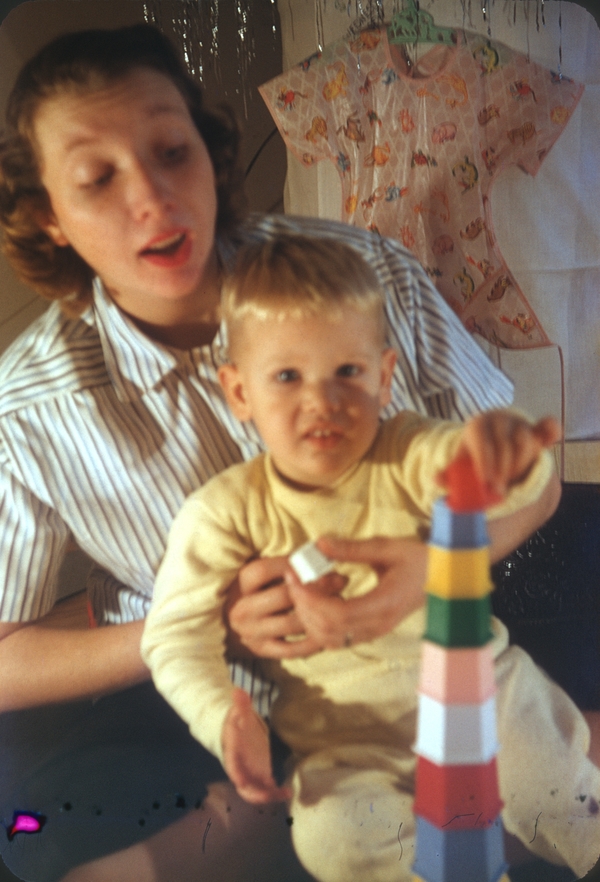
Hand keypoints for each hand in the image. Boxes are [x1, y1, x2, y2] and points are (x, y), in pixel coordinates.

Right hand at [222, 688, 291, 804]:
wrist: (235, 732)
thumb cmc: (237, 722)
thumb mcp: (239, 712)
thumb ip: (240, 703)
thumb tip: (238, 691)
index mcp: (232, 753)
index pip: (231, 765)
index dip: (236, 774)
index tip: (241, 781)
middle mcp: (240, 767)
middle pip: (243, 786)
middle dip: (254, 793)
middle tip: (268, 794)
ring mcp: (250, 773)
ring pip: (256, 791)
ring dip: (268, 795)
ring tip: (285, 793)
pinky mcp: (260, 775)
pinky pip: (267, 788)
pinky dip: (276, 792)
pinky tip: (288, 792)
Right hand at [224, 555, 345, 658]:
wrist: (234, 622)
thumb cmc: (258, 589)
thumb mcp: (263, 572)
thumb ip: (285, 564)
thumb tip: (320, 554)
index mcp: (242, 584)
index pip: (264, 570)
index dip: (292, 565)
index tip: (320, 562)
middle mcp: (242, 610)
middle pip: (283, 596)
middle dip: (316, 587)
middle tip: (341, 581)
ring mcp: (251, 633)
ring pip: (292, 623)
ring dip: (320, 614)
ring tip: (339, 602)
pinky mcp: (262, 651)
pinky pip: (293, 649)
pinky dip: (313, 640)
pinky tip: (330, 629)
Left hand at [286, 535, 427, 649]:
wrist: (442, 578)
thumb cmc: (418, 560)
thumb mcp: (387, 548)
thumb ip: (352, 548)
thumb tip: (319, 544)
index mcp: (385, 604)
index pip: (338, 613)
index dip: (310, 599)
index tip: (295, 579)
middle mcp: (378, 625)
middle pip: (328, 630)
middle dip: (303, 607)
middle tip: (293, 580)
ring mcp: (374, 632)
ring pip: (329, 640)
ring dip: (309, 618)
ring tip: (302, 590)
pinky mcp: (370, 633)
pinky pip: (336, 640)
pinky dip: (319, 625)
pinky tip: (316, 602)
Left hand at [442, 412, 560, 497]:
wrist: (492, 442)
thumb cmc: (475, 456)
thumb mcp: (460, 463)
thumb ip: (448, 474)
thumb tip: (436, 480)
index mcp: (477, 425)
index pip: (481, 442)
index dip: (484, 462)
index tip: (486, 482)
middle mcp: (499, 420)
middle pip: (504, 445)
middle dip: (502, 470)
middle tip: (498, 489)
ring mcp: (519, 423)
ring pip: (525, 441)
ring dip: (520, 463)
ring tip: (512, 478)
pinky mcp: (537, 430)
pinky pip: (548, 427)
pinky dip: (550, 432)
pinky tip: (550, 439)